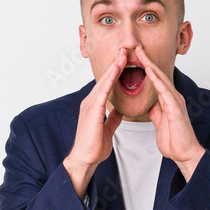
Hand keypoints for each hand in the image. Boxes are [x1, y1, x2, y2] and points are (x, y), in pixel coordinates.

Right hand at [63, 48, 125, 196]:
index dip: (115, 72)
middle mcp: (90, 102)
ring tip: (122, 55)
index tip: (124, 62)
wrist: (85, 158)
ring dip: (113, 67)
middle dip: (115, 64)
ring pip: (104, 81)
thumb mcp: (107, 129)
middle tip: (124, 50)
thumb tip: (119, 110)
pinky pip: (103, 91)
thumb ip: (112, 118)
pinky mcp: (92, 110)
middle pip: (105, 79)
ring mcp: (89, 105)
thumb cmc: (93, 146)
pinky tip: (116, 70)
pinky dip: (110, 79)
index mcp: (94, 106)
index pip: (107, 85)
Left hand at [137, 45, 204, 180]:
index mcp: (168, 100)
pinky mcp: (176, 109)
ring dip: (151, 66)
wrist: (184, 154)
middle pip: (158, 75)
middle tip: (137, 47)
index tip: (136, 57)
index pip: (155, 80)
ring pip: (162, 80)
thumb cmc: (175, 140)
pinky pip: (165, 92)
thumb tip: (151, 104)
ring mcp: (176, 102)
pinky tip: (150, 72)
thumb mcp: (160, 123)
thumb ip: (157, 112)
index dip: (146, 68)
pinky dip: (157, 81)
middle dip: (147, 60)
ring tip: (141, 54)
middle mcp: (173, 98)